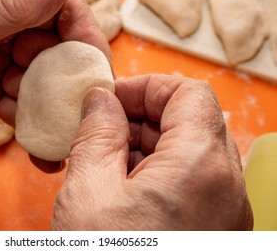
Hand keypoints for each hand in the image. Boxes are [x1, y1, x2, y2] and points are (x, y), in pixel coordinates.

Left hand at [0, 0, 109, 140]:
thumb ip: (11, 3)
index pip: (58, 5)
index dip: (81, 31)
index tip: (92, 62)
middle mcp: (4, 27)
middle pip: (57, 46)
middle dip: (64, 74)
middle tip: (64, 100)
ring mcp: (0, 60)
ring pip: (44, 78)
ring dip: (44, 101)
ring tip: (23, 114)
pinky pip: (25, 102)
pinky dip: (28, 117)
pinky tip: (15, 126)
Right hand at [52, 74, 252, 229]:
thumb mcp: (89, 191)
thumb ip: (96, 134)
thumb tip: (100, 100)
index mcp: (200, 166)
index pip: (188, 93)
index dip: (146, 87)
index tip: (110, 99)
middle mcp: (224, 186)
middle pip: (188, 121)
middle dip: (139, 117)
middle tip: (98, 129)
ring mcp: (222, 210)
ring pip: (186, 151)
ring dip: (143, 145)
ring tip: (100, 160)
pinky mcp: (211, 228)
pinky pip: (187, 181)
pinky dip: (153, 172)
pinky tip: (117, 187)